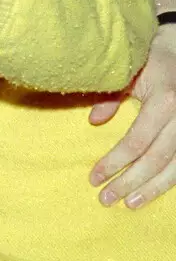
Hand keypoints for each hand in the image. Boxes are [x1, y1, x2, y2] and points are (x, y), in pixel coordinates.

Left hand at [90, 24, 175, 207]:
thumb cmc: (150, 57)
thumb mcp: (127, 72)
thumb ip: (110, 97)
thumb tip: (93, 122)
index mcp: (164, 101)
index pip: (136, 142)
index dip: (114, 163)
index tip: (93, 178)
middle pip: (156, 159)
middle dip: (130, 182)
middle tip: (107, 199)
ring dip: (153, 188)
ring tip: (130, 203)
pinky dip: (171, 179)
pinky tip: (156, 191)